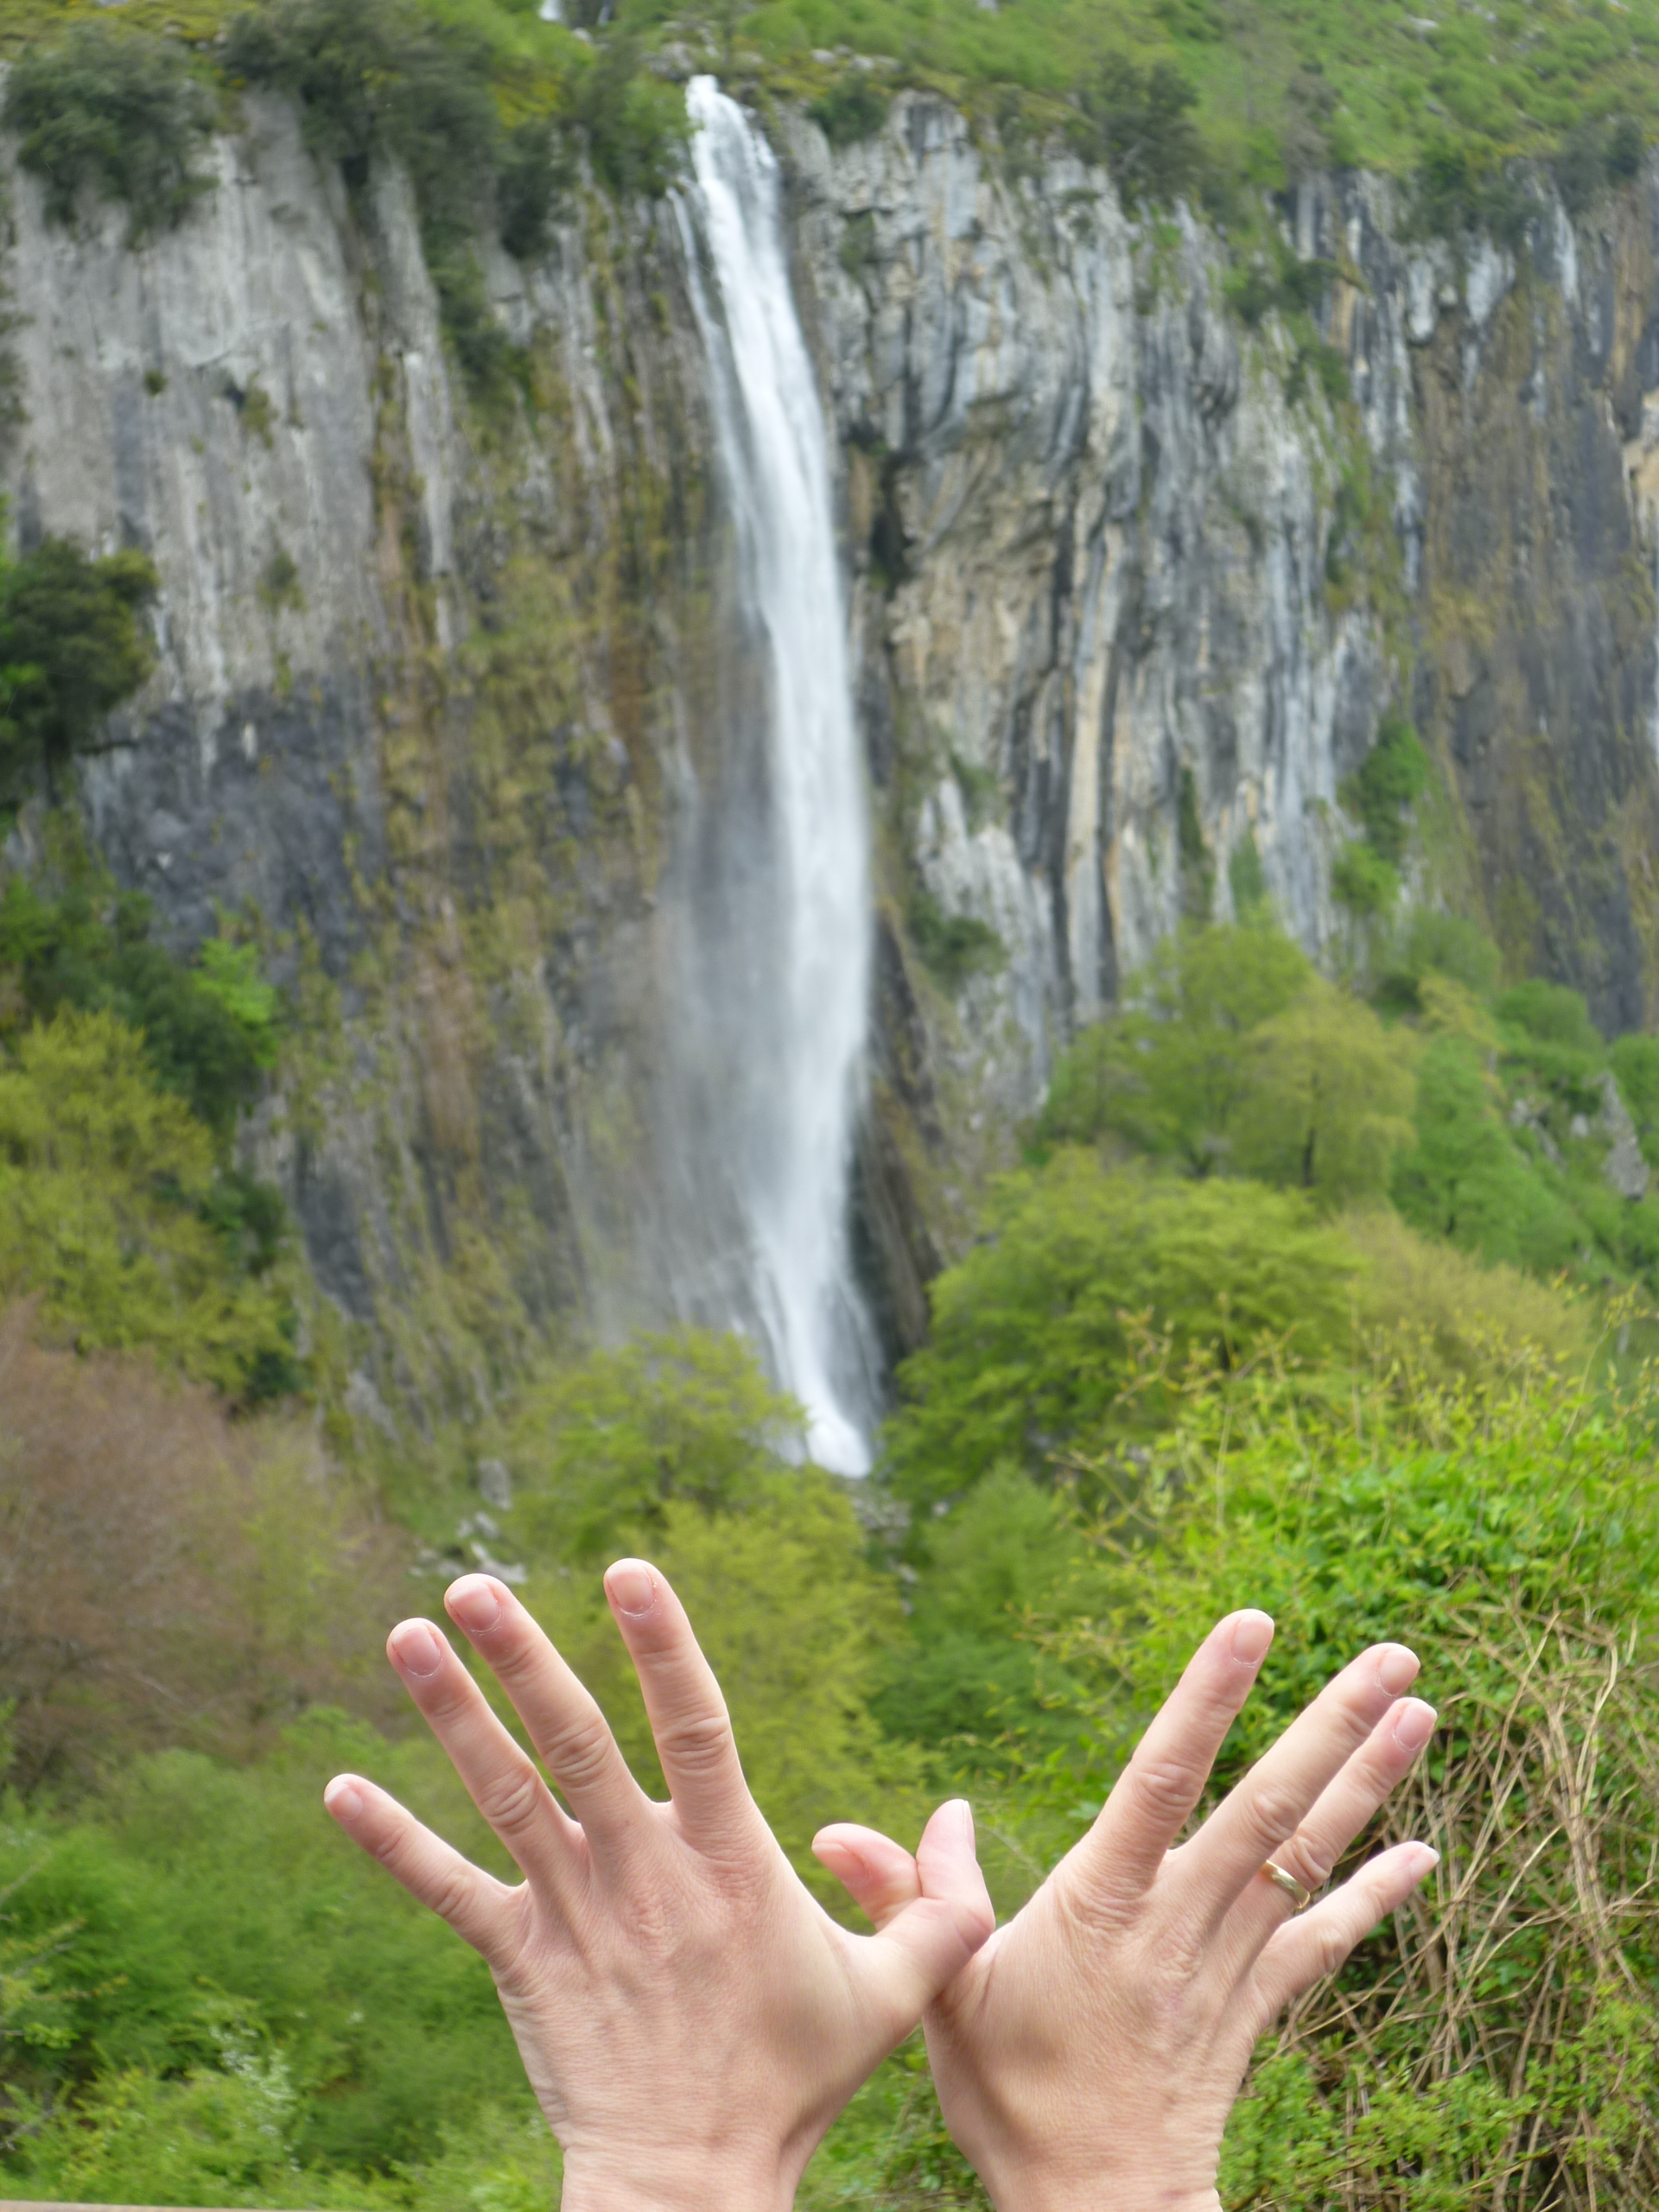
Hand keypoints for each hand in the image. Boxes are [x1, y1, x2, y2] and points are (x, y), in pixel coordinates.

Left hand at [325, 1562, 992, 2211]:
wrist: (692, 2185)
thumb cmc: (794, 2082)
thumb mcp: (894, 1994)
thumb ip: (936, 1905)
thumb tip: (956, 1813)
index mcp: (729, 1862)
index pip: (696, 1727)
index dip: (663, 1644)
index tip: (626, 1567)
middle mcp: (641, 1873)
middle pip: (573, 1744)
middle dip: (522, 1658)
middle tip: (472, 1584)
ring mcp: (571, 1915)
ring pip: (503, 1796)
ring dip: (451, 1713)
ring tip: (402, 1635)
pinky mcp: (518, 1961)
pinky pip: (445, 1891)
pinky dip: (391, 1840)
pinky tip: (337, 1789)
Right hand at [816, 1612, 1438, 2211]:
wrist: (1096, 2208)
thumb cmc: (1013, 2098)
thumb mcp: (946, 1994)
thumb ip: (910, 1900)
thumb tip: (838, 1829)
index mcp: (1106, 1903)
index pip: (1164, 1776)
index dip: (1209, 1697)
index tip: (1254, 1624)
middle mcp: (1181, 1921)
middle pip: (1269, 1808)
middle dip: (1334, 1727)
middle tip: (1396, 1655)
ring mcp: (1228, 1963)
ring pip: (1308, 1858)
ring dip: (1369, 1782)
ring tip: (1422, 1711)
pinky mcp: (1255, 2007)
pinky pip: (1323, 1941)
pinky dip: (1375, 1894)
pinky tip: (1422, 1853)